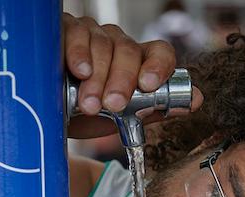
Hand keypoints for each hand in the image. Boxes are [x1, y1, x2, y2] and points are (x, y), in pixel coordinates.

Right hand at [61, 13, 202, 138]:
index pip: (159, 52)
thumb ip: (156, 109)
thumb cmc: (86, 115)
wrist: (48, 117)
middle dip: (123, 80)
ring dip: (98, 77)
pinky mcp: (65, 30)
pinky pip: (75, 32)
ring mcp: (92, 34)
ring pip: (104, 44)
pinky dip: (78, 52)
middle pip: (129, 50)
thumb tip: (197, 100)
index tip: (148, 86)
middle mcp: (117, 43)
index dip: (159, 66)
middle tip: (114, 105)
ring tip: (90, 104)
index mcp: (137, 61)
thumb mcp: (122, 119)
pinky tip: (78, 71)